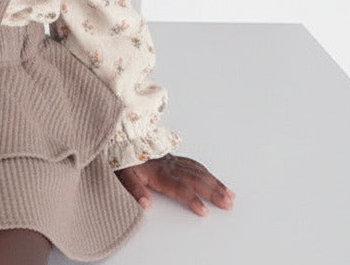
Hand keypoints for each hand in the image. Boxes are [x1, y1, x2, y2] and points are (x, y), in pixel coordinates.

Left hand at [115, 154, 234, 216]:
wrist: (120, 138)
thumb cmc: (121, 158)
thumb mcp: (123, 176)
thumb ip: (135, 190)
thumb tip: (146, 205)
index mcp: (158, 173)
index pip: (180, 188)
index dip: (192, 199)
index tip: (204, 211)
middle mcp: (169, 166)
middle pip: (196, 179)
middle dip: (214, 192)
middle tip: (228, 203)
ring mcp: (173, 161)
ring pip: (199, 172)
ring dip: (215, 183)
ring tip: (230, 195)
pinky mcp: (172, 158)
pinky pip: (194, 164)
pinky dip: (207, 172)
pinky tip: (214, 179)